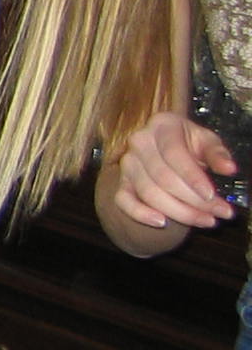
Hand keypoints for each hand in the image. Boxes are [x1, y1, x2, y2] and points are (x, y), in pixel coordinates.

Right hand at [103, 108, 234, 237]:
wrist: (165, 148)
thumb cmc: (189, 144)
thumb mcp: (207, 142)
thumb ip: (217, 154)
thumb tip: (229, 169)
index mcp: (161, 126)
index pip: (174, 154)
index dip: (193, 177)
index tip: (213, 196)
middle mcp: (139, 142)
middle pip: (163, 177)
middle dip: (193, 200)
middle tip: (219, 213)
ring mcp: (127, 163)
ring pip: (148, 192)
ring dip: (179, 211)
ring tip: (206, 220)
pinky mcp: (121, 182)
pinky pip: (123, 200)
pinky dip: (140, 213)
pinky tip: (162, 223)